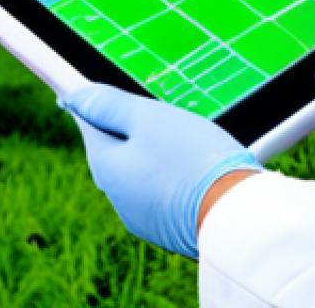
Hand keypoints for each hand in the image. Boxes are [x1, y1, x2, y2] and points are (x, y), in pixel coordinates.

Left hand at [63, 83, 260, 257]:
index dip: (88, 101)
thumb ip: (110, 105)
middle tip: (165, 115)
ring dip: (156, 151)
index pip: (87, 124)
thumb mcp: (149, 118)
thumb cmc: (193, 159)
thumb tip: (74, 98)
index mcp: (106, 169)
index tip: (77, 86)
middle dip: (134, 128)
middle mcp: (118, 198)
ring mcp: (144, 217)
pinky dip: (173, 175)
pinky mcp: (169, 228)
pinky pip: (162, 190)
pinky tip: (197, 168)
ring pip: (142, 168)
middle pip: (116, 147)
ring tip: (190, 144)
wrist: (239, 219)